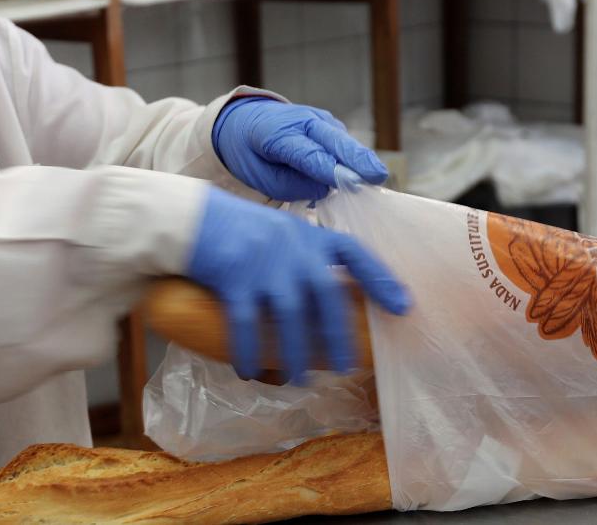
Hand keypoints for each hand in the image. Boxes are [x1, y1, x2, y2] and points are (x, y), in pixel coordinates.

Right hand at [186, 187, 410, 382]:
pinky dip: (248, 351)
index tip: (403, 306)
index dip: (381, 279)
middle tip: (344, 367)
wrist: (193, 218)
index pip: (354, 253)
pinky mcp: (233, 276)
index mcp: (309, 235)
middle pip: (326, 293)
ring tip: (298, 380)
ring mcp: (263, 261)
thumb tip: (323, 305)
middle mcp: (292, 246)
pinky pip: (246, 322)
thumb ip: (303, 258)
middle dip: (337, 334)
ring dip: (295, 351)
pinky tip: (248, 371)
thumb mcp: (281, 233)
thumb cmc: (240, 230)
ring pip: (289, 314)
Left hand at [213, 98, 388, 201]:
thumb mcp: (260, 176)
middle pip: (335, 140)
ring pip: (344, 141)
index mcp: (276, 133)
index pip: (308, 154)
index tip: (352, 184)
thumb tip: (328, 189)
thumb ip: (291, 186)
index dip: (331, 169)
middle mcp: (302, 120)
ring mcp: (319, 119)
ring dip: (360, 160)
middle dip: (358, 158)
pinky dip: (354, 158)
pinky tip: (362, 174)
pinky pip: (344, 143)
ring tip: (376, 179)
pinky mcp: (330, 124)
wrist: (246, 120)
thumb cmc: (252, 154)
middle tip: (378, 176)